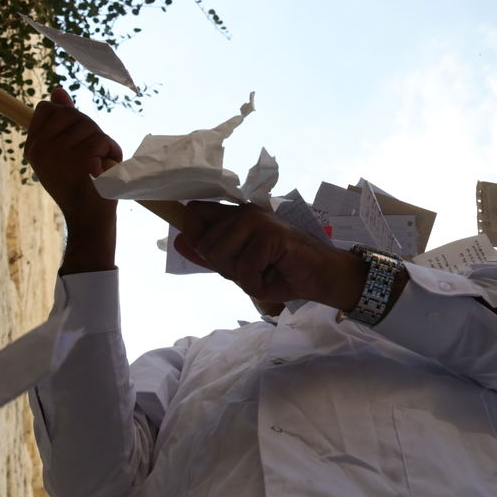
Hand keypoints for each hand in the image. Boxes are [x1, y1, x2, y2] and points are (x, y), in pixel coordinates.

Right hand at [24, 87, 120, 232]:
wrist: (87, 220)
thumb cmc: (79, 186)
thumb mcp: (63, 152)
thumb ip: (61, 121)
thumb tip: (58, 90)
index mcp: (33, 147)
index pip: (47, 109)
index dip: (68, 118)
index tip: (76, 140)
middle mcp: (40, 149)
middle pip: (71, 114)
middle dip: (89, 130)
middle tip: (92, 155)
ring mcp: (57, 154)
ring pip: (90, 126)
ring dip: (103, 144)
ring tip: (99, 165)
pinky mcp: (79, 160)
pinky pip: (102, 140)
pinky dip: (111, 153)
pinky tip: (105, 171)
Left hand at [173, 202, 365, 309]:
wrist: (319, 278)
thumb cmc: (280, 272)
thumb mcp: (238, 268)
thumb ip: (209, 255)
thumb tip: (177, 242)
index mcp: (235, 216)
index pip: (194, 212)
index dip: (193, 236)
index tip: (213, 256)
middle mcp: (244, 212)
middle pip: (204, 244)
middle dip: (224, 267)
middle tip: (251, 269)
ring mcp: (258, 220)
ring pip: (220, 254)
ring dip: (240, 277)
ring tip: (263, 271)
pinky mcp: (271, 234)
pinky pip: (244, 268)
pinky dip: (256, 284)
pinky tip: (273, 276)